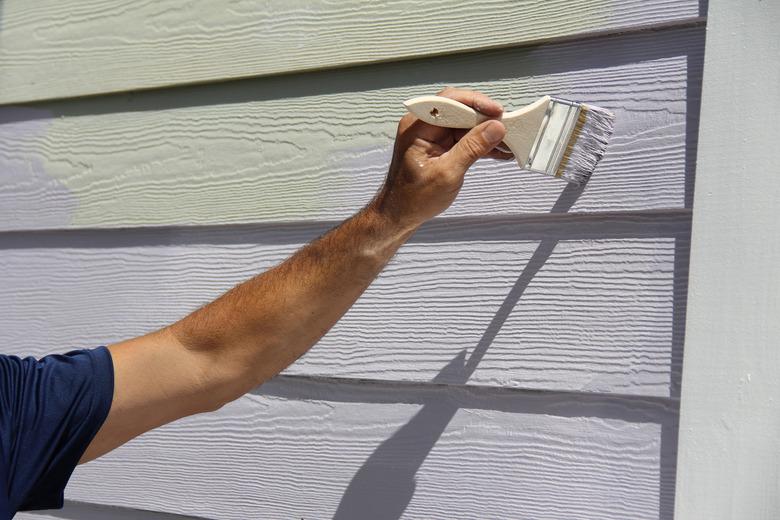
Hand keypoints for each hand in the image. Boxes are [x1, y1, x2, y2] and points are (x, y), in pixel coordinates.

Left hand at [371, 87, 510, 229]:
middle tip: (509, 127)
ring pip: (465, 124)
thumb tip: (495, 128)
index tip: (497, 112)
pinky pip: (465, 138)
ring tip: (509, 142)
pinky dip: (481, 144)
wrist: (401, 215)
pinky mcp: (441, 147)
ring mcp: (433, 136)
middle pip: (460, 110)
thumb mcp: (447, 173)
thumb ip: (471, 148)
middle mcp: (424, 126)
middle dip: (485, 119)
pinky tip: (499, 151)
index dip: (476, 103)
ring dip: (487, 133)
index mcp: (417, 127)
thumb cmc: (414, 198)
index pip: (450, 101)